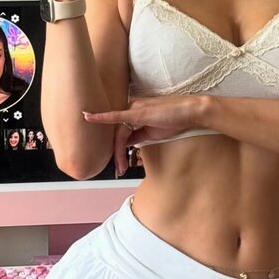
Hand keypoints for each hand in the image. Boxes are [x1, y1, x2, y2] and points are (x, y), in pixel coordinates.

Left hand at [82, 95, 203, 175]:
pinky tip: (88, 117)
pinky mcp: (137, 111)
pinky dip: (101, 117)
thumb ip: (137, 136)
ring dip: (118, 153)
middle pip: (118, 134)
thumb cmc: (175, 120)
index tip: (118, 163)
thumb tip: (127, 145)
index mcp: (134, 112)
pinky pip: (116, 116)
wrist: (190, 112)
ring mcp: (133, 108)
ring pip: (119, 133)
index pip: (120, 132)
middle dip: (117, 154)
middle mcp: (131, 107)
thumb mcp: (152, 133)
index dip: (117, 149)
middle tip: (120, 170)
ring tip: (121, 168)